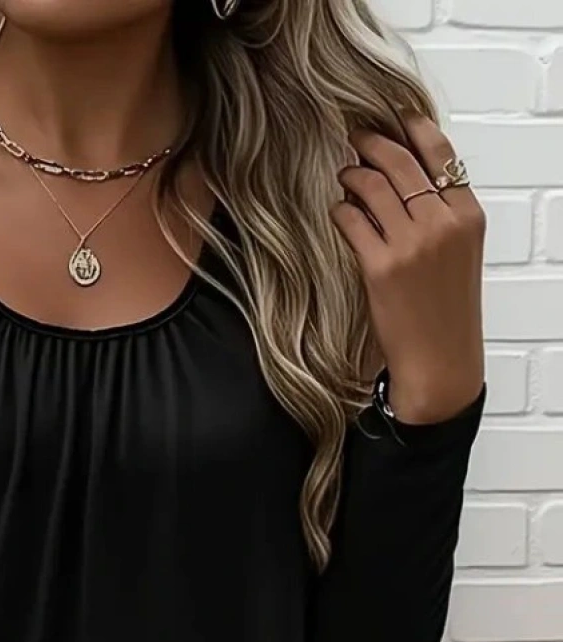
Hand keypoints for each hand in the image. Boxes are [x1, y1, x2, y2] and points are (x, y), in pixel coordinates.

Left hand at [331, 114, 485, 424]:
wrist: (440, 360)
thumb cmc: (446, 311)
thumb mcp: (461, 254)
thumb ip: (442, 214)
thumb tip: (407, 177)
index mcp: (467, 216)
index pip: (440, 153)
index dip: (412, 129)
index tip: (395, 117)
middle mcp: (442, 224)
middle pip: (401, 162)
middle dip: (373, 143)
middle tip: (356, 138)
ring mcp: (411, 245)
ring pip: (373, 186)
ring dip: (352, 175)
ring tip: (345, 175)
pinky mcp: (381, 267)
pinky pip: (352, 220)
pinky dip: (341, 210)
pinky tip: (339, 212)